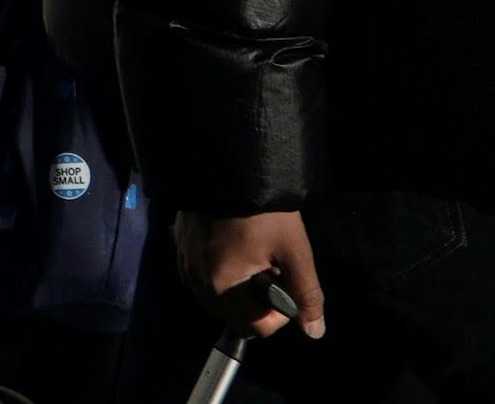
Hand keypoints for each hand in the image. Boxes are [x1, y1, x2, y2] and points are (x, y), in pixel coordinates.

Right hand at [175, 209, 322, 341]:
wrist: (232, 163)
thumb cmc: (266, 211)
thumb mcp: (294, 251)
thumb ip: (306, 294)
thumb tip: (315, 331)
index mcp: (221, 283)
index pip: (253, 327)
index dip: (278, 315)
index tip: (285, 285)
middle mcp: (196, 277)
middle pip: (230, 316)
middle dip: (254, 303)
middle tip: (269, 270)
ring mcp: (184, 259)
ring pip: (211, 298)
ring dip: (234, 291)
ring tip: (251, 258)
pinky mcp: (179, 242)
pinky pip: (197, 275)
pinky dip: (215, 274)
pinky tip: (230, 250)